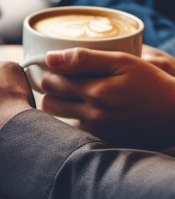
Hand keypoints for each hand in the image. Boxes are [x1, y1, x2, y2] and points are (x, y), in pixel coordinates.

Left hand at [40, 48, 174, 148]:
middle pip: (48, 102)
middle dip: (49, 90)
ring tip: (69, 94)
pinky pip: (74, 129)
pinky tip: (85, 109)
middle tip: (60, 80)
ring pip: (56, 117)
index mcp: (96, 91)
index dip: (49, 73)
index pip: (50, 82)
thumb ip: (85, 58)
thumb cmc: (150, 82)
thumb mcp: (123, 61)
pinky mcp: (102, 141)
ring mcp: (96, 131)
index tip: (55, 68)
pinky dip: (73, 119)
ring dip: (57, 105)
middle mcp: (93, 114)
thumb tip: (49, 58)